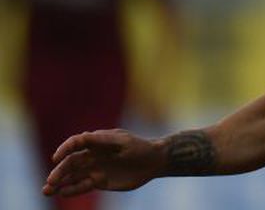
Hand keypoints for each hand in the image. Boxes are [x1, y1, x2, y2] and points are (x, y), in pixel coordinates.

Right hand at [43, 129, 161, 196]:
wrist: (153, 162)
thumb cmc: (140, 147)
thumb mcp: (124, 142)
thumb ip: (104, 141)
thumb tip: (84, 136)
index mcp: (97, 141)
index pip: (76, 142)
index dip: (64, 149)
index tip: (56, 158)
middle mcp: (92, 155)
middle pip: (71, 162)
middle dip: (59, 172)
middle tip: (50, 182)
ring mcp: (94, 168)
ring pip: (72, 176)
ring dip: (59, 183)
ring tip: (47, 191)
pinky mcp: (99, 181)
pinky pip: (82, 186)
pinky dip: (72, 189)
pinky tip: (64, 193)